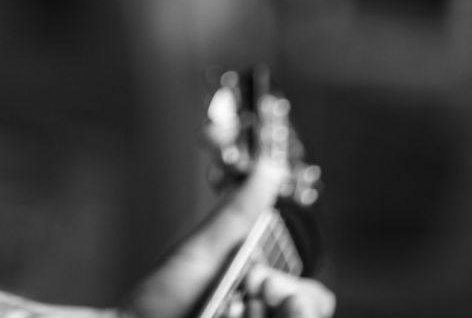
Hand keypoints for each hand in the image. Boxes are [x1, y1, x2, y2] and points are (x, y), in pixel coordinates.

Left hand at [114, 162, 335, 317]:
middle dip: (291, 307)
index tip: (263, 282)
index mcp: (262, 294)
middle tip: (251, 298)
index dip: (301, 295)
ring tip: (228, 312)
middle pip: (308, 314)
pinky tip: (221, 317)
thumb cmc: (158, 297)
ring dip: (260, 317)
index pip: (313, 299)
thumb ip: (241, 214)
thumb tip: (268, 167)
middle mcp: (262, 315)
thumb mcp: (203, 251)